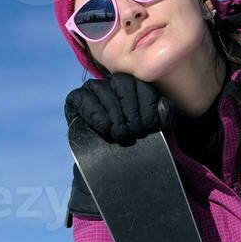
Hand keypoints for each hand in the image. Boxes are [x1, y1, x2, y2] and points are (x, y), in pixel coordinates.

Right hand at [64, 72, 179, 145]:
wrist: (109, 160)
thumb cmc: (133, 139)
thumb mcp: (153, 130)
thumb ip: (164, 117)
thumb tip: (163, 106)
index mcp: (136, 85)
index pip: (143, 86)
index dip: (148, 107)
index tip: (149, 127)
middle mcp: (114, 81)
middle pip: (124, 85)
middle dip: (131, 113)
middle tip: (133, 133)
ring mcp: (94, 88)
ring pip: (105, 90)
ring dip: (115, 116)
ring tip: (119, 134)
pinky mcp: (76, 97)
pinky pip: (86, 99)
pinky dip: (97, 115)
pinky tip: (105, 129)